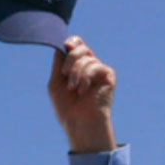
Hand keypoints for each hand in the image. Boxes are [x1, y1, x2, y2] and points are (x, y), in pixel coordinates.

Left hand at [47, 36, 115, 152]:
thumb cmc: (67, 106)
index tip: (65, 46)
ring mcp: (99, 70)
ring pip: (86, 57)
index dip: (72, 41)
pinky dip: (85, 78)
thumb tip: (63, 45)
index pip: (77, 44)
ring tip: (73, 88)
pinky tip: (83, 91)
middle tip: (64, 73)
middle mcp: (90, 65)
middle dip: (70, 58)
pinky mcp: (108, 75)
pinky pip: (95, 65)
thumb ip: (58, 64)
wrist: (79, 122)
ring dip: (75, 73)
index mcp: (77, 65)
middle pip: (81, 47)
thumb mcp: (56, 82)